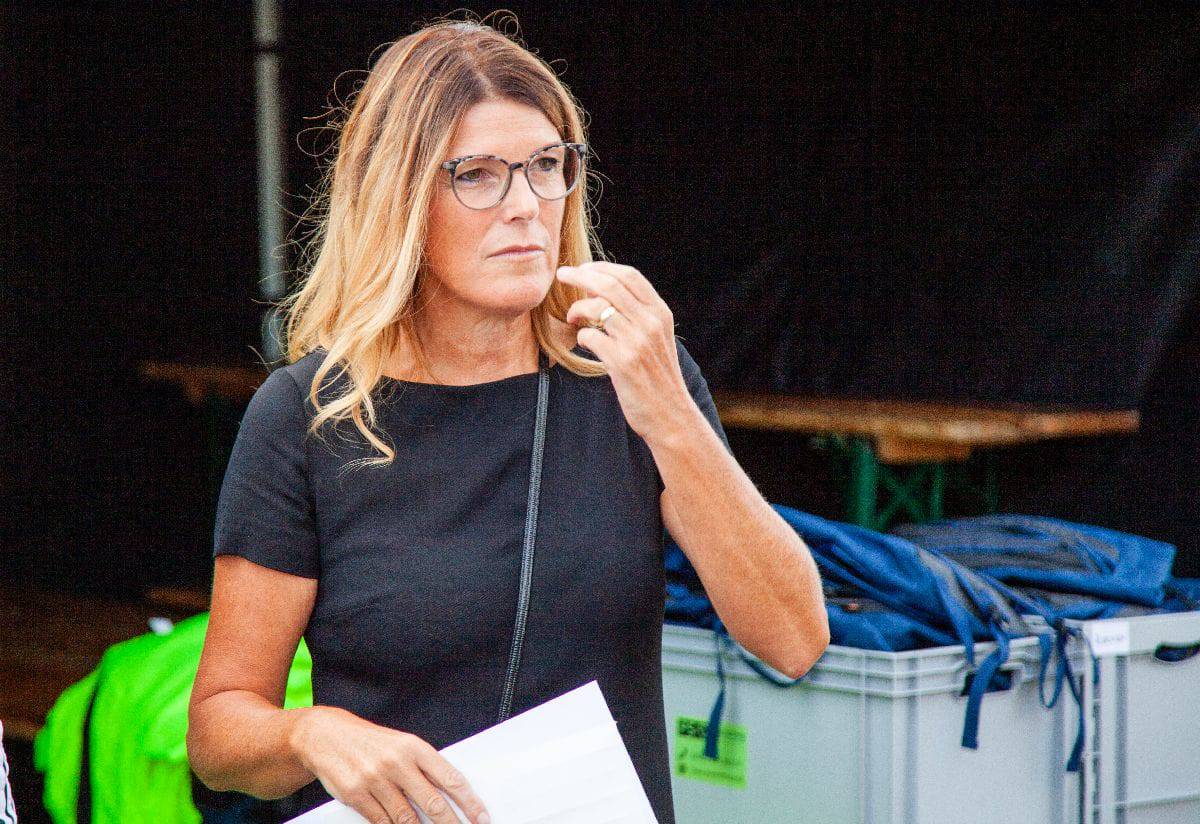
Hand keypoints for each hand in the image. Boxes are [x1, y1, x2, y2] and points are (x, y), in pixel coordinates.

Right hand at [290, 706, 489, 823]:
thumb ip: (424, 767)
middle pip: (432, 803)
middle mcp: (396, 762)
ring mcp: (375, 780)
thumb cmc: (371, 742)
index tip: (481, 818)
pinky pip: (381, 822)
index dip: (469, 802)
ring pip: (406, 818)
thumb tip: (450, 793)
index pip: (450, 778)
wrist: (327, 735)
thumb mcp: (401, 745)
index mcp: (414, 747)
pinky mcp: (355, 795)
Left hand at [557, 261, 691, 444]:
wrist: (671, 415)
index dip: (602, 267)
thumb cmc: (658, 377)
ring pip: (597, 307)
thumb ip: (640, 316)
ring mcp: (637, 342)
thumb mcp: (658, 339)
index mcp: (660, 313)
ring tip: (572, 317)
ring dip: (577, 308)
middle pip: (610, 285)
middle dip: (581, 275)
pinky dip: (580, 336)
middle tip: (562, 275)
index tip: (584, 269)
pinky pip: (590, 336)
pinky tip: (582, 342)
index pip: (630, 276)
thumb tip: (607, 292)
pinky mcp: (622, 363)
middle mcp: (651, 323)